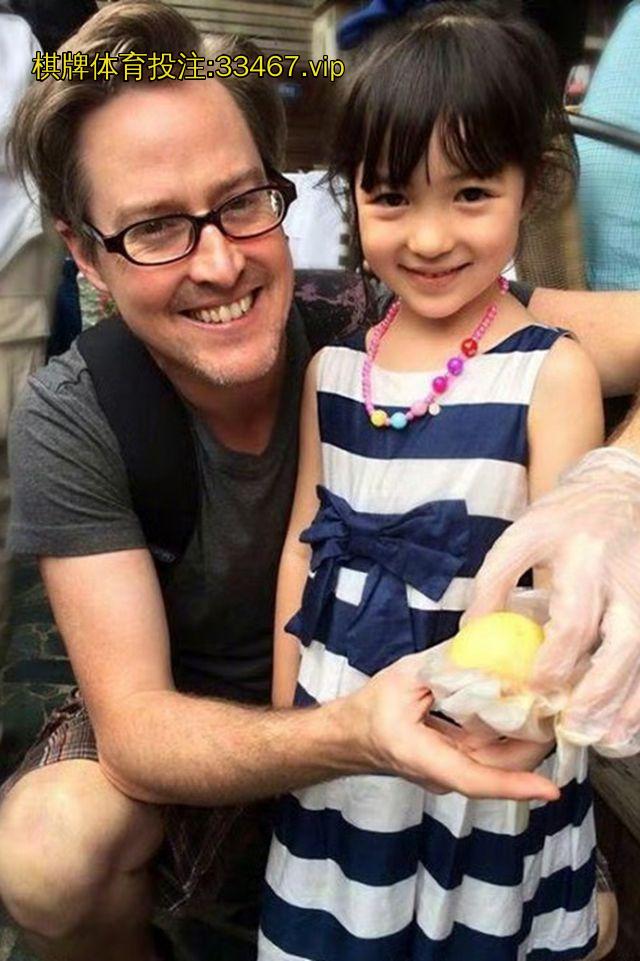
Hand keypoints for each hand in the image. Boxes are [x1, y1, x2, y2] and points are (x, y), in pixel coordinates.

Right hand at [344, 652, 558, 800]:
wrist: (351, 735)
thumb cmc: (371, 708)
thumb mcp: (404, 677)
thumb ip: (444, 666)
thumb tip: (486, 646)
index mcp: (422, 755)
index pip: (472, 779)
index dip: (513, 786)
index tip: (549, 789)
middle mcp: (442, 774)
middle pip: (500, 771)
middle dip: (535, 746)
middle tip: (559, 710)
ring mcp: (453, 772)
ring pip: (501, 764)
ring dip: (527, 740)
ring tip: (549, 706)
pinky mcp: (459, 764)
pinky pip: (492, 755)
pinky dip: (512, 735)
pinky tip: (523, 709)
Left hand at [465, 447, 639, 755]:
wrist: (620, 490)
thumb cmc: (564, 517)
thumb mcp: (521, 536)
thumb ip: (495, 582)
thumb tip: (471, 635)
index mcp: (581, 557)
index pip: (574, 622)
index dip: (555, 662)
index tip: (536, 689)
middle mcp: (622, 578)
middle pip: (624, 644)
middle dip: (600, 692)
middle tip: (575, 728)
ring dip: (629, 701)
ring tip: (606, 739)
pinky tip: (629, 721)